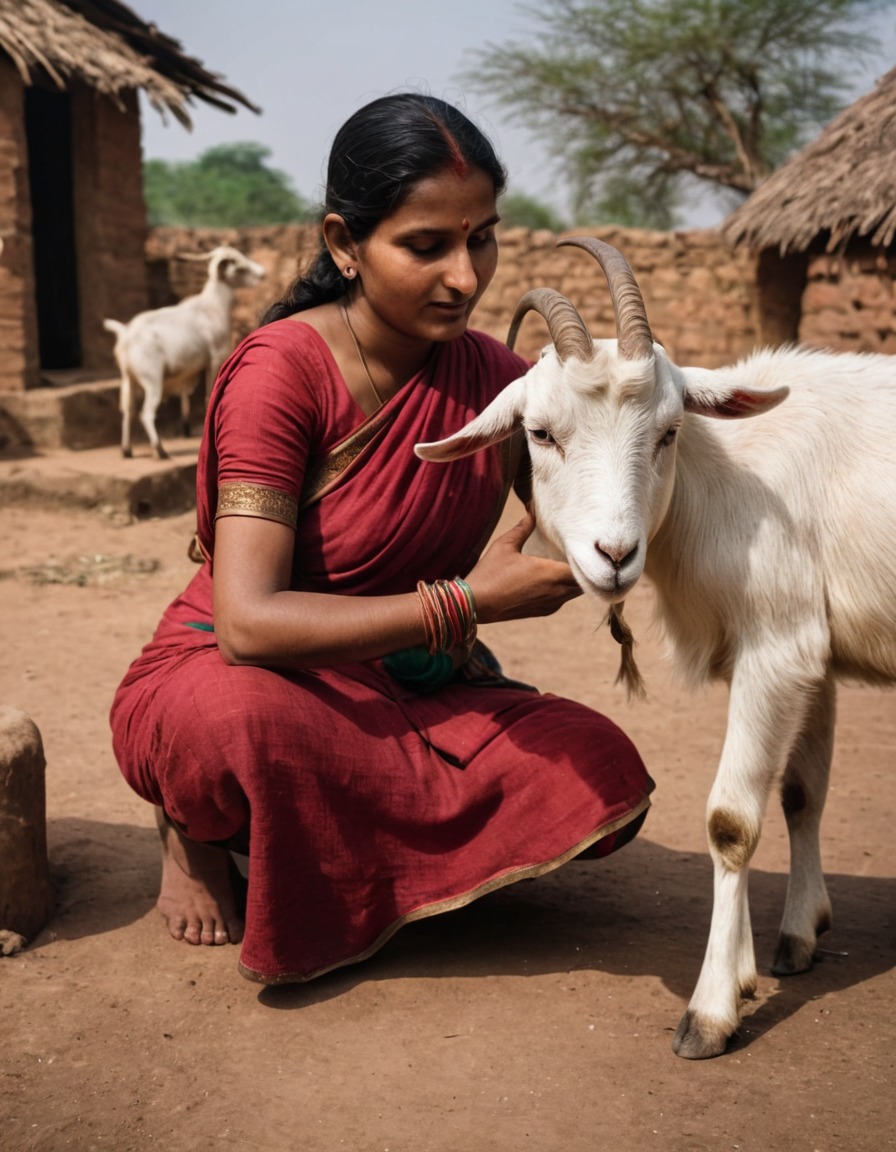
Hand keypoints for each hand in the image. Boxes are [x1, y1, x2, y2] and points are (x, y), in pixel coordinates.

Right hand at [465, 513, 581, 623]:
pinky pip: (563, 599)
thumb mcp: (506, 545)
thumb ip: (523, 527)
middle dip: (585, 568)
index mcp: (551, 573)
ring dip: (575, 580)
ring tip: (571, 564)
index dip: (588, 557)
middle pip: (585, 581)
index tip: (586, 545)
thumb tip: (532, 509)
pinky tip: (554, 579)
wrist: (476, 604)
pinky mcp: (543, 611)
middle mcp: (557, 591)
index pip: (584, 567)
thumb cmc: (490, 573)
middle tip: (582, 552)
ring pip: (575, 592)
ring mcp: (551, 604)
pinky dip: (564, 589)